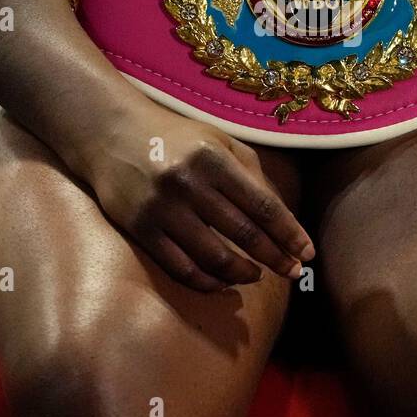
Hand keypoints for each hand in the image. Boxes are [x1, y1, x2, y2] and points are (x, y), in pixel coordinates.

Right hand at [74, 97, 314, 291]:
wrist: (110, 133)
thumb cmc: (177, 136)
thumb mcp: (218, 141)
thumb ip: (251, 172)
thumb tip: (281, 218)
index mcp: (214, 159)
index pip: (263, 205)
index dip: (289, 233)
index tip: (306, 254)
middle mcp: (189, 184)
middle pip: (243, 233)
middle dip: (274, 257)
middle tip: (293, 273)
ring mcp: (163, 209)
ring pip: (213, 256)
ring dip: (241, 273)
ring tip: (256, 276)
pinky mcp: (141, 229)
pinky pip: (179, 266)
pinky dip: (205, 281)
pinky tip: (221, 283)